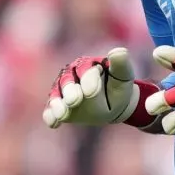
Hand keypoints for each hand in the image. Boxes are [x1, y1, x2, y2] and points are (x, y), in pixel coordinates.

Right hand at [42, 48, 157, 128]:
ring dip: (57, 104)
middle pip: (66, 80)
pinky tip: (54, 124)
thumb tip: (117, 51)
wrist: (114, 105)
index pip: (84, 69)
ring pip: (56, 94)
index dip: (87, 79)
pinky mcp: (59, 105)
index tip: (91, 92)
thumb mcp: (124, 75)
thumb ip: (121, 63)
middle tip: (74, 101)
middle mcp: (71, 75)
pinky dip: (50, 116)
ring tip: (62, 115)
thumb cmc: (119, 86)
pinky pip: (50, 110)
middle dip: (69, 91)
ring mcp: (63, 91)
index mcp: (87, 64)